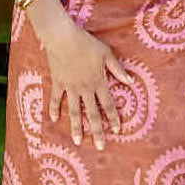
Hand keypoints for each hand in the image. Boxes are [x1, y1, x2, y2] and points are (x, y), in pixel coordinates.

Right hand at [42, 22, 133, 150]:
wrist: (63, 37)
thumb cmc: (87, 43)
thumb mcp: (106, 54)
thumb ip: (117, 69)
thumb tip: (130, 82)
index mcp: (98, 82)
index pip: (109, 104)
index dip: (114, 118)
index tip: (118, 130)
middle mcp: (85, 88)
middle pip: (93, 113)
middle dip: (97, 131)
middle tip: (100, 146)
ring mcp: (70, 87)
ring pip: (75, 111)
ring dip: (76, 127)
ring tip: (77, 141)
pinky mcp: (58, 82)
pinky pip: (56, 98)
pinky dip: (54, 109)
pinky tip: (54, 120)